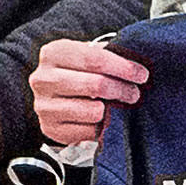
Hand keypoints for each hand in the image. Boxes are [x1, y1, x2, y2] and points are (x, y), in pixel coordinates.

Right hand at [30, 35, 149, 149]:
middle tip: (135, 94)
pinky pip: (89, 131)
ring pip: (94, 111)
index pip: (95, 59)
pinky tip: (100, 119)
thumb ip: (108, 56)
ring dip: (113, 110)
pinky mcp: (50, 128)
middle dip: (123, 90)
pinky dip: (101, 127)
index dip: (123, 67)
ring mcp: (44, 105)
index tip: (141, 74)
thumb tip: (139, 67)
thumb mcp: (87, 56)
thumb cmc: (76, 73)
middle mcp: (43, 78)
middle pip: (97, 84)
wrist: (52, 98)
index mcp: (54, 53)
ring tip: (116, 106)